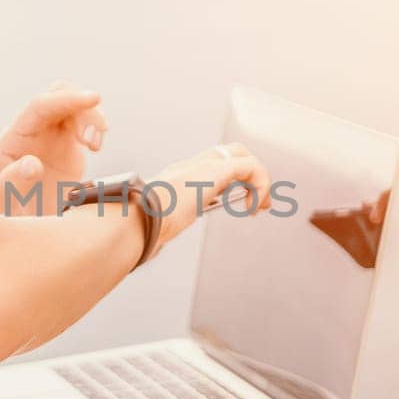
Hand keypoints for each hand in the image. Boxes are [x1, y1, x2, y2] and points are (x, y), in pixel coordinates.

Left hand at [0, 79, 106, 214]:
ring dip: (92, 118)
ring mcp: (48, 139)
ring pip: (74, 108)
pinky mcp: (66, 149)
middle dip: (81, 105)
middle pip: (57, 96)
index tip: (93, 98)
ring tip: (95, 146)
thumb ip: (11, 185)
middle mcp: (30, 133)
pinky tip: (96, 146)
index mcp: (11, 141)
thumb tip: (33, 163)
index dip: (66, 100)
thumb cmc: (1, 220)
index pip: (39, 107)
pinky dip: (96, 128)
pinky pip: (83, 124)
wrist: (12, 232)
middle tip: (92, 142)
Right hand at [144, 142, 271, 261]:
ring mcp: (202, 164)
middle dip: (250, 173)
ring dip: (259, 179)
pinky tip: (253, 209)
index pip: (211, 165)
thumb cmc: (140, 227)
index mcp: (178, 176)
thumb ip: (159, 227)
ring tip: (261, 206)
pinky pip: (251, 167)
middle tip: (259, 202)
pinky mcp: (215, 170)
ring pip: (242, 154)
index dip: (231, 180)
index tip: (239, 206)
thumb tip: (150, 247)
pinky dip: (260, 185)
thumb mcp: (154, 224)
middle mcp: (190, 165)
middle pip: (230, 151)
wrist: (136, 218)